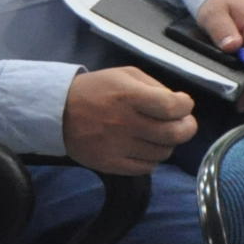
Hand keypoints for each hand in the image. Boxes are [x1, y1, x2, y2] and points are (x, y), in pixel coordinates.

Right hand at [61, 67, 196, 173]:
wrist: (56, 111)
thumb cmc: (95, 90)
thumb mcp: (123, 75)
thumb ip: (154, 86)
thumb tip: (179, 105)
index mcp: (129, 97)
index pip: (173, 107)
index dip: (185, 106)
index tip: (183, 104)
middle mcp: (125, 123)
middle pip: (174, 134)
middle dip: (187, 127)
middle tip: (183, 123)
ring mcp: (118, 147)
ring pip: (163, 153)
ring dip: (166, 143)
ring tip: (157, 134)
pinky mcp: (110, 164)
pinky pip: (146, 168)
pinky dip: (151, 159)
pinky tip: (143, 147)